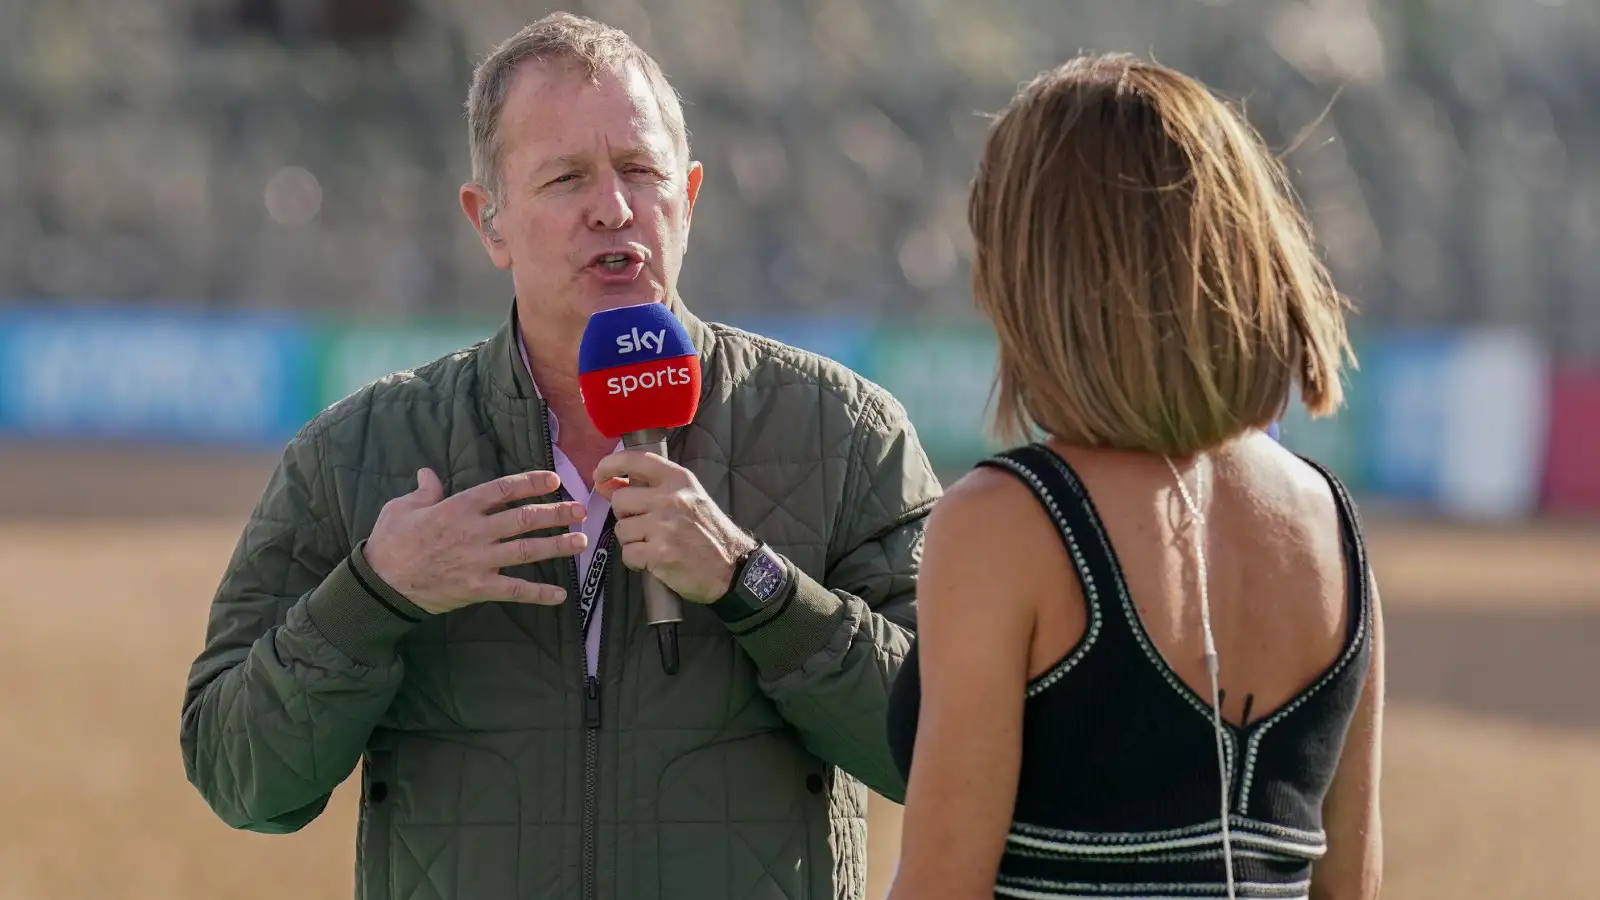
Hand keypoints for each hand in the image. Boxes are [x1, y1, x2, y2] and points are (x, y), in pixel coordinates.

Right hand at [363, 468, 588, 613]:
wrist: (380, 583)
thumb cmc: (390, 542)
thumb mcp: (401, 508)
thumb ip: (423, 491)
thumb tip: (428, 474)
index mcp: (459, 507)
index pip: (503, 489)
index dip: (531, 483)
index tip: (553, 480)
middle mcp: (475, 531)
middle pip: (524, 518)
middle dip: (556, 513)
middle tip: (581, 509)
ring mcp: (479, 560)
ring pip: (526, 550)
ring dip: (557, 546)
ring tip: (581, 541)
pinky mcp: (478, 587)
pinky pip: (514, 590)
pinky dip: (538, 594)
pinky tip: (561, 595)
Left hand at [593, 451, 757, 603]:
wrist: (732, 567)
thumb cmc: (709, 532)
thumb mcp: (689, 499)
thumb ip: (653, 488)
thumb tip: (610, 484)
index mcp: (678, 479)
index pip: (635, 460)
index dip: (610, 464)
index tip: (599, 476)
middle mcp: (671, 498)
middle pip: (620, 500)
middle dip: (625, 515)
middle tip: (643, 526)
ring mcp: (664, 526)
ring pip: (622, 530)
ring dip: (632, 541)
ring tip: (654, 545)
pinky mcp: (659, 554)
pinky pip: (628, 554)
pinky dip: (636, 561)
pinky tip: (654, 561)